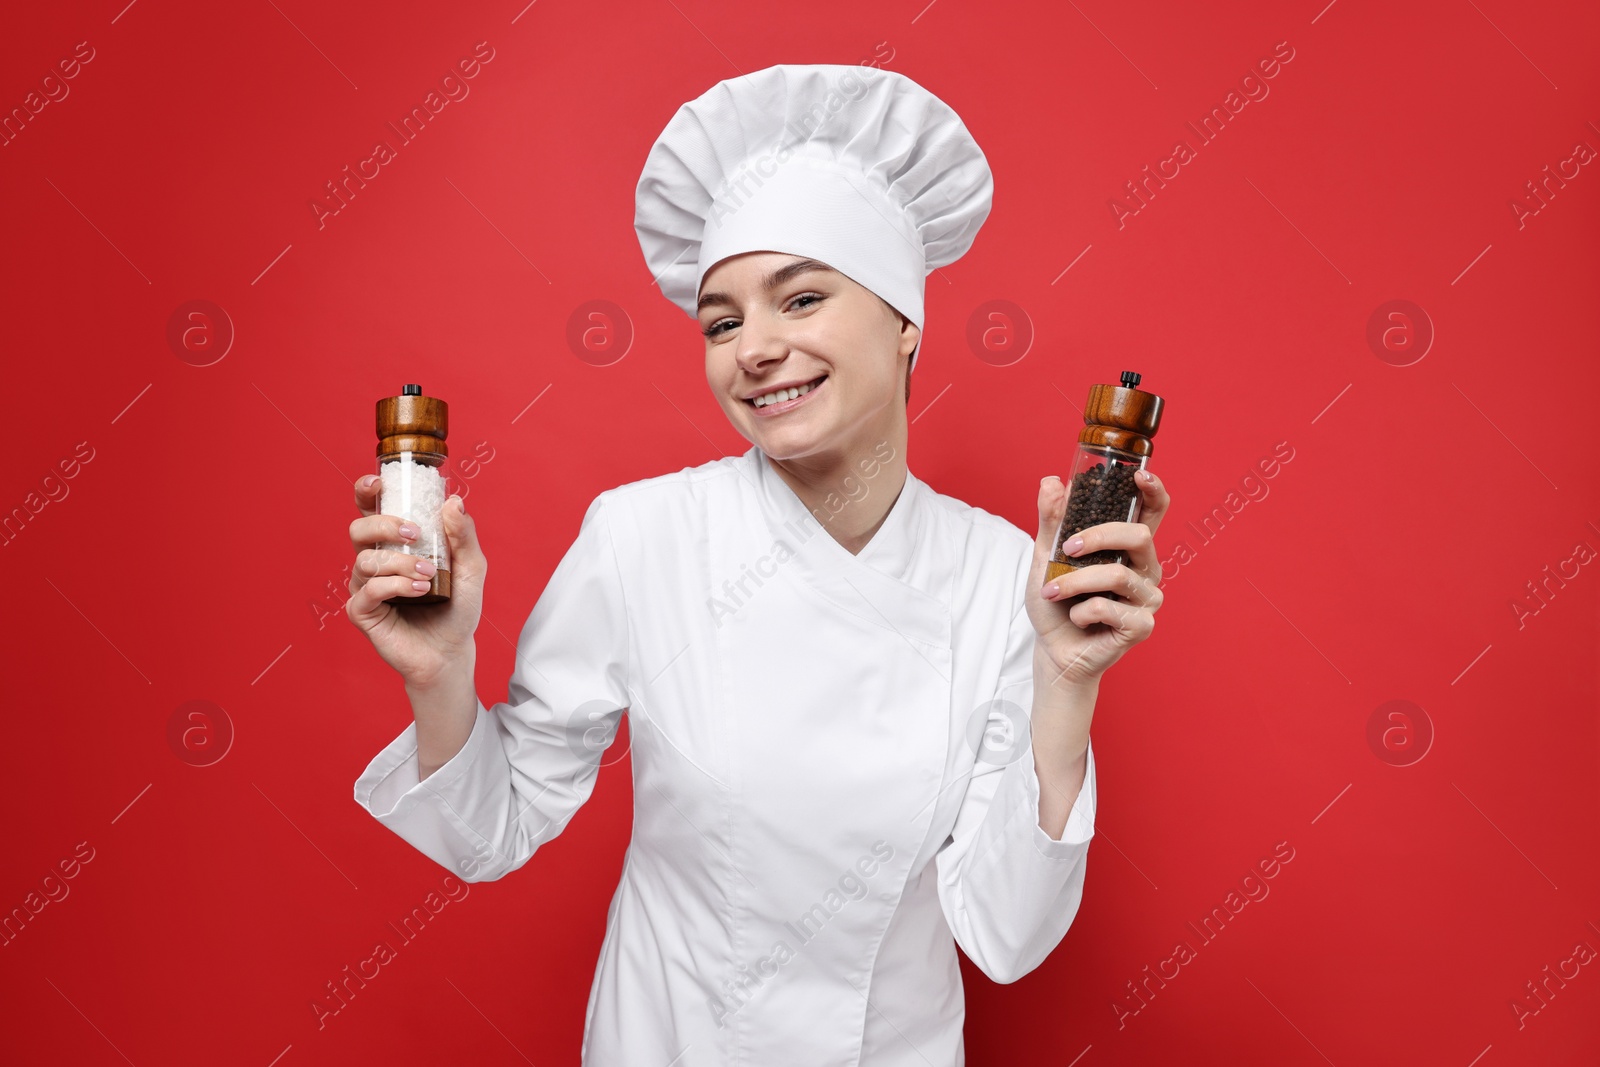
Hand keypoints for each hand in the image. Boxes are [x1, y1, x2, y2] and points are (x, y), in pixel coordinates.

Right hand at [345, 475, 485, 687]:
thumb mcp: (472, 568)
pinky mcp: (362, 612)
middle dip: (384, 525)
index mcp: (395, 544)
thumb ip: (464, 535)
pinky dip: (397, 586)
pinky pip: (369, 590)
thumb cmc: (458, 607)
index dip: (366, 491)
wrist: (453, 650)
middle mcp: (375, 561)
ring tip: (429, 576)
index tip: (378, 483)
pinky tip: (420, 591)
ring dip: (401, 563)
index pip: (370, 509)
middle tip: (416, 534)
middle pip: (358, 528)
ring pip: (366, 559)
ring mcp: (365, 586)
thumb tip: (453, 501)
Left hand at [1025, 468, 1170, 687]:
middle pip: (1139, 535)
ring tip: (1053, 592)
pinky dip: (1081, 612)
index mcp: (1128, 547)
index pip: (1153, 512)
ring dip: (1076, 582)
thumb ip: (1051, 520)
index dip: (1153, 490)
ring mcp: (1147, 598)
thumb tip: (1050, 481)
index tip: (1138, 475)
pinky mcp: (1142, 625)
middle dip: (1098, 536)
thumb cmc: (1055, 603)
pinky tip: (1077, 619)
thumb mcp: (1046, 556)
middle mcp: (1145, 568)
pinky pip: (1109, 608)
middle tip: (1067, 549)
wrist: (1051, 649)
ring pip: (1118, 574)